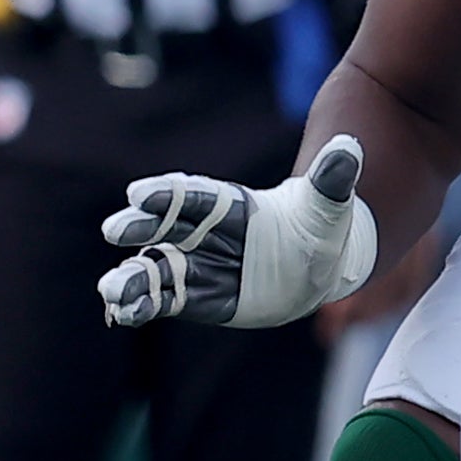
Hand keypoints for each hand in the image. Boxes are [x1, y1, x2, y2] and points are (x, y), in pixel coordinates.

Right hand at [97, 135, 375, 329]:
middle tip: (115, 229)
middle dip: (139, 227)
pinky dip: (140, 306)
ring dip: (131, 278)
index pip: (194, 196)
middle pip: (163, 226)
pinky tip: (121, 315)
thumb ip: (333, 177)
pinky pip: (162, 300)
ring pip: (154, 267)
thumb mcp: (331, 204)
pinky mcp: (193, 294)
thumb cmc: (320, 226)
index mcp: (230, 204)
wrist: (317, 263)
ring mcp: (193, 262)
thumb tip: (350, 144)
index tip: (140, 194)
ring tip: (111, 291)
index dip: (168, 194)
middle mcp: (202, 231)